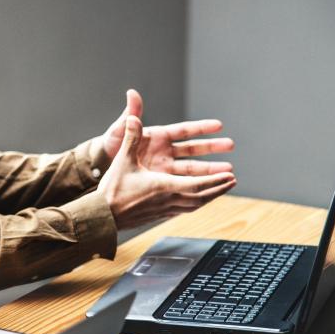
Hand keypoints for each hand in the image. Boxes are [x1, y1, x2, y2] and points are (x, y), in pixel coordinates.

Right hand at [98, 115, 236, 229]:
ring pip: (194, 204)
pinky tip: (197, 202)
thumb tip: (134, 117)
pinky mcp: (159, 215)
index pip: (197, 184)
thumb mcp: (122, 160)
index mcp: (163, 185)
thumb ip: (131, 137)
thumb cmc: (112, 189)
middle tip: (232, 181)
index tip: (229, 176)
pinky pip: (184, 210)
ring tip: (220, 190)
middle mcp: (168, 199)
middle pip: (201, 195)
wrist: (102, 216)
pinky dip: (196, 204)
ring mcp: (164, 209)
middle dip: (218, 188)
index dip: (215, 180)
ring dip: (210, 197)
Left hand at [101, 89, 234, 175]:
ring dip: (210, 170)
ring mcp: (165, 167)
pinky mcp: (162, 181)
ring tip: (229, 173)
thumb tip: (132, 93)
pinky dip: (197, 185)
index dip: (201, 128)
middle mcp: (165, 151)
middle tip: (231, 146)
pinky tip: (211, 189)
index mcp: (159, 136)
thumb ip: (130, 116)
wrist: (103, 166)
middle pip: (193, 149)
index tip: (219, 125)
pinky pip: (182, 183)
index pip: (184, 130)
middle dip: (213, 148)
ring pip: (192, 169)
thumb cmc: (111, 145)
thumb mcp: (120, 131)